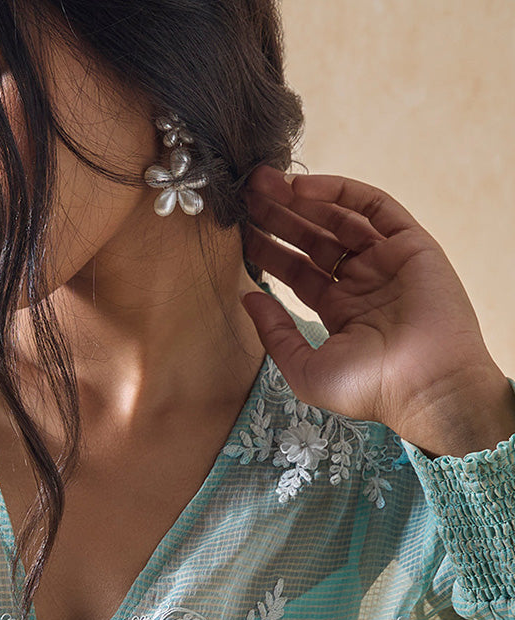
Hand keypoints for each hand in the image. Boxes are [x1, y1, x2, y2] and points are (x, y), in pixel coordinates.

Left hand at [241, 165, 514, 456]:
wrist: (425, 386)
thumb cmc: (370, 389)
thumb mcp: (306, 369)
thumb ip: (275, 333)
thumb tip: (247, 297)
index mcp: (341, 311)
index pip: (298, 271)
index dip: (270, 250)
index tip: (240, 232)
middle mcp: (364, 283)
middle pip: (314, 240)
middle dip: (279, 218)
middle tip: (244, 198)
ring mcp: (387, 261)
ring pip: (338, 218)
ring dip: (301, 200)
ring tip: (262, 185)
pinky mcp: (410, 244)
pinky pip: (373, 207)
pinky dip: (338, 192)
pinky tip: (300, 188)